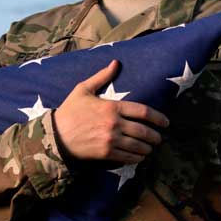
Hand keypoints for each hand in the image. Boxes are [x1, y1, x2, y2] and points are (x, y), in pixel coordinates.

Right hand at [52, 60, 167, 163]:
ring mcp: (111, 140)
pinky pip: (128, 157)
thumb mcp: (84, 89)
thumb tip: (116, 63)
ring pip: (138, 146)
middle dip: (155, 136)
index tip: (166, 123)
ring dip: (148, 148)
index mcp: (112, 107)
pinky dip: (137, 158)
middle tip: (159, 138)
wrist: (55, 136)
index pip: (143, 112)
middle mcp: (115, 124)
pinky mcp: (106, 154)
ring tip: (151, 148)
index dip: (159, 118)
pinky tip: (140, 156)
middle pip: (144, 131)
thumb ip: (102, 76)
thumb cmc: (69, 111)